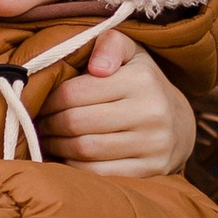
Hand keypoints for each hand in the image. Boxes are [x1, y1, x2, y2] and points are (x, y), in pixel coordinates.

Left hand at [40, 30, 195, 176]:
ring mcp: (153, 144)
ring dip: (57, 146)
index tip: (40, 103)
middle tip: (38, 124)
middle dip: (49, 125)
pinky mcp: (151, 170)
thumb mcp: (129, 53)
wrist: (178, 123)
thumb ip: (108, 45)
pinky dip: (75, 167)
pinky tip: (67, 157)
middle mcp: (151, 112)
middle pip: (76, 123)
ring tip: (48, 139)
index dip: (49, 100)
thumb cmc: (140, 83)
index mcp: (140, 79)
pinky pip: (98, 173)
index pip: (74, 92)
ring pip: (84, 150)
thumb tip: (96, 67)